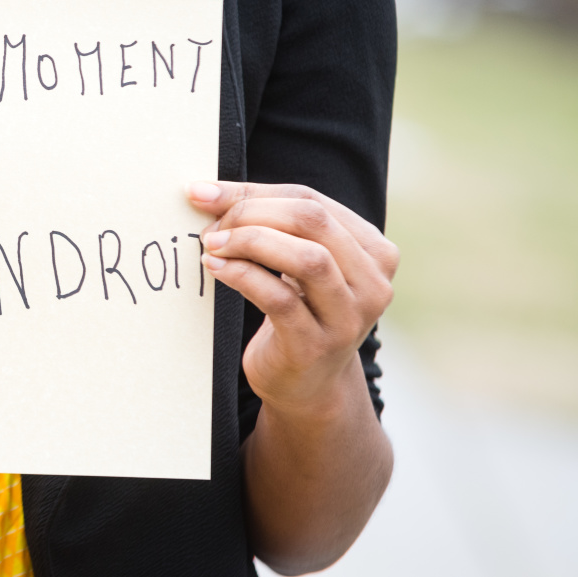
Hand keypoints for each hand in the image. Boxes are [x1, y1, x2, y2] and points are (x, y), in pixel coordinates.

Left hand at [186, 181, 398, 415]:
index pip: (312, 200)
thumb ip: (271, 224)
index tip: (205, 192)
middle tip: (209, 222)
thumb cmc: (297, 310)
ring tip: (212, 244)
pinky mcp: (316, 346)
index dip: (254, 192)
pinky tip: (216, 268)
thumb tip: (206, 191)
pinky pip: (279, 299)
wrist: (306, 385)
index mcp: (373, 251)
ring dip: (249, 242)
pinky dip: (242, 276)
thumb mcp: (296, 263)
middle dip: (251, 212)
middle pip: (313, 221)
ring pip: (307, 258)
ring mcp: (348, 318)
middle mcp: (372, 283)